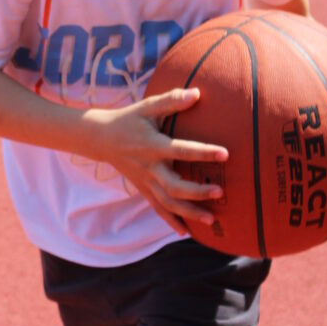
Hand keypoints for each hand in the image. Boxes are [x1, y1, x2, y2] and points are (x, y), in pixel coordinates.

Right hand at [84, 87, 227, 235]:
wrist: (101, 138)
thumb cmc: (129, 119)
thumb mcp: (148, 106)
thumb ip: (172, 100)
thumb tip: (198, 93)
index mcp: (152, 145)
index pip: (180, 150)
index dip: (202, 153)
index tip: (225, 154)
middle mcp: (149, 167)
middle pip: (174, 186)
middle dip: (197, 192)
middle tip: (220, 191)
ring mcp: (145, 181)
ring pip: (167, 203)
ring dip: (189, 212)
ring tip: (211, 218)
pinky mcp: (142, 189)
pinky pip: (158, 209)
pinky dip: (171, 222)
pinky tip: (186, 232)